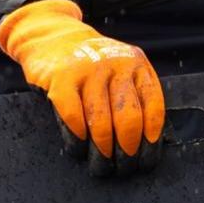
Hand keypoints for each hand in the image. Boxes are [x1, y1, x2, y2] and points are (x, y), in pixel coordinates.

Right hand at [0, 0, 163, 177]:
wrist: (50, 35)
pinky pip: (73, 118)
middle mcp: (116, 64)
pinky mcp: (61, 78)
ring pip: (100, 122)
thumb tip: (145, 146)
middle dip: (127, 151)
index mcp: (137, 65)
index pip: (153, 107)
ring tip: (101, 164)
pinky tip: (79, 148)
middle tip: (122, 167)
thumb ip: (134, 96)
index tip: (145, 160)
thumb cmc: (90, 66)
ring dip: (102, 151)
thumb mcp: (120, 70)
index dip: (151, 140)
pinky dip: (77, 139)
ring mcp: (88, 70)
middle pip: (128, 119)